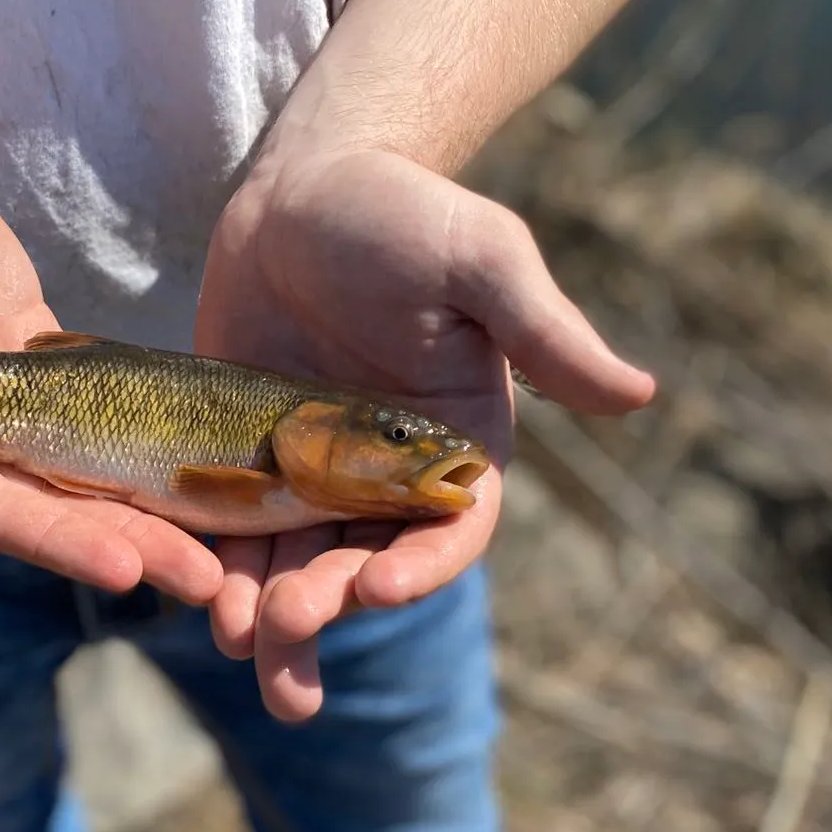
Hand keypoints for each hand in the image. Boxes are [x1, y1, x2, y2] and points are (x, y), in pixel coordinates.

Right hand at [0, 105, 222, 604]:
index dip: (54, 537)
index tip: (128, 568)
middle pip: (51, 500)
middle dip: (129, 541)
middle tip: (214, 584)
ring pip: (87, 459)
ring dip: (153, 500)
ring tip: (236, 536)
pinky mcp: (29, 352)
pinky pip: (102, 395)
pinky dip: (153, 425)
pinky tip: (215, 450)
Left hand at [194, 147, 654, 720]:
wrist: (303, 190)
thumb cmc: (404, 213)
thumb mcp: (481, 262)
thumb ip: (544, 333)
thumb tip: (640, 393)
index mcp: (456, 447)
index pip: (450, 530)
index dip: (420, 566)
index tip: (376, 585)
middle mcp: (387, 480)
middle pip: (363, 565)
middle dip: (326, 602)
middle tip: (286, 625)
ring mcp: (312, 478)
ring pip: (295, 565)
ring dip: (267, 613)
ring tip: (233, 641)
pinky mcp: (248, 466)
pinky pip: (234, 530)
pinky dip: (217, 565)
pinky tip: (191, 594)